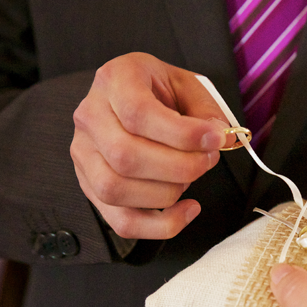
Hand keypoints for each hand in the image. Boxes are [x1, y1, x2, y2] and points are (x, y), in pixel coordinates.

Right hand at [71, 52, 231, 239]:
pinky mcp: (91, 187)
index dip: (181, 133)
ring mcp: (84, 155)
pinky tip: (186, 210)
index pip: (138, 113)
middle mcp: (90, 116)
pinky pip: (121, 221)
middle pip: (125, 156)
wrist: (132, 96)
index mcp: (114, 80)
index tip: (215, 139)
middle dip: (179, 166)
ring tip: (192, 177)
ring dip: (167, 193)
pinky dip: (160, 226)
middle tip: (208, 160)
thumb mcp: (187, 85)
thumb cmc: (160, 92)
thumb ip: (206, 111)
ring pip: (116, 190)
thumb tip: (222, 138)